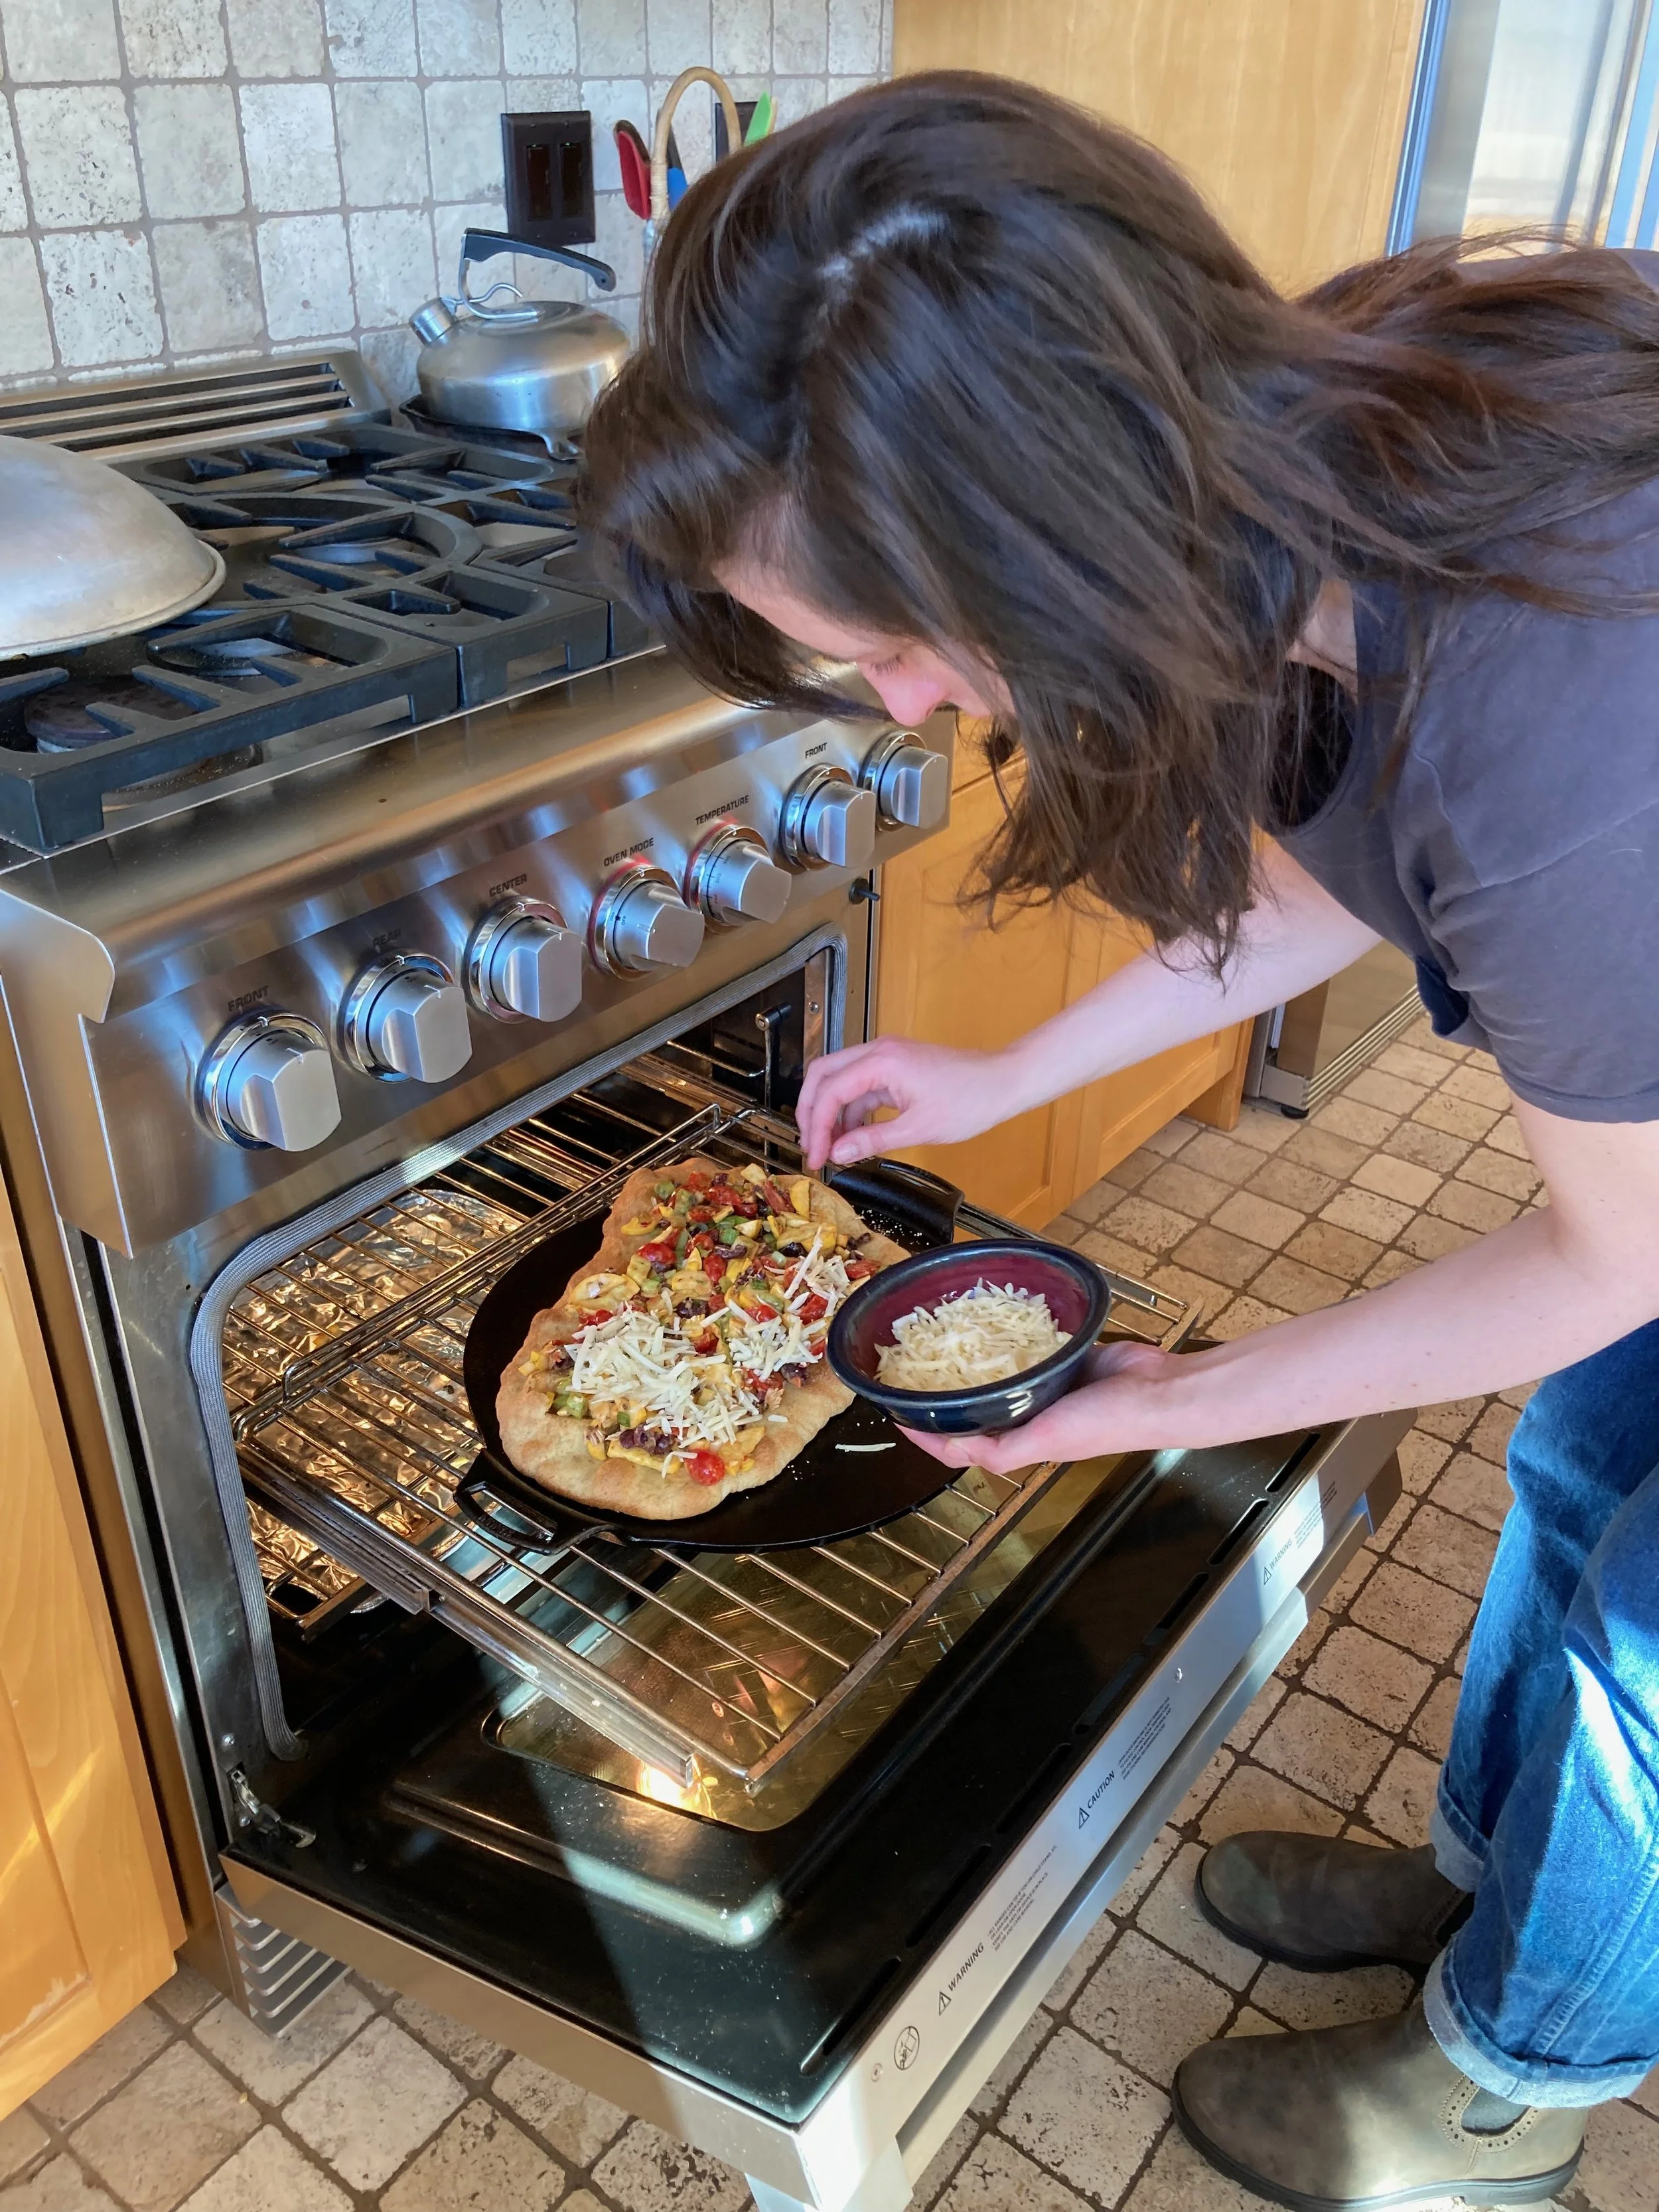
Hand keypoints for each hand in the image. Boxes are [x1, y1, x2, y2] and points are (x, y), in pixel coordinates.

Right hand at [795, 1035, 1019, 1169]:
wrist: (1004, 1082)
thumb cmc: (972, 1099)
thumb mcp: (919, 1128)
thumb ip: (872, 1140)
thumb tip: (838, 1153)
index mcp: (882, 1062)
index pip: (830, 1092)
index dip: (816, 1127)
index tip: (814, 1156)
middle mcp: (879, 1052)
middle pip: (823, 1075)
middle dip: (810, 1111)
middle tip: (810, 1146)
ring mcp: (886, 1058)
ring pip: (839, 1080)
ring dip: (830, 1112)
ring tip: (832, 1148)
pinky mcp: (895, 1068)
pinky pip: (861, 1086)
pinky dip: (852, 1110)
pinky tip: (854, 1136)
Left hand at [900, 1340, 1180, 1472]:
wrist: (1157, 1391)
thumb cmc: (1105, 1422)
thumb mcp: (1045, 1441)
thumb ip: (1000, 1449)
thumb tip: (950, 1446)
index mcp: (1021, 1439)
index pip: (960, 1442)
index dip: (926, 1432)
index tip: (896, 1411)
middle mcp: (1028, 1414)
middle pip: (975, 1405)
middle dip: (944, 1390)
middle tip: (912, 1364)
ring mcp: (1045, 1385)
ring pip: (998, 1373)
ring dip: (973, 1360)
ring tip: (941, 1337)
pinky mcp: (1062, 1357)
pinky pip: (1027, 1346)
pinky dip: (1008, 1335)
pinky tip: (989, 1319)